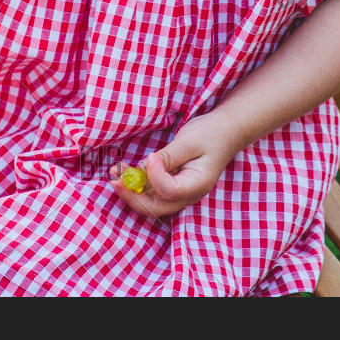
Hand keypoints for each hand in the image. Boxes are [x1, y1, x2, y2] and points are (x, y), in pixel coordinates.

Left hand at [110, 112, 244, 218]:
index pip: (169, 191)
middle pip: (156, 207)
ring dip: (131, 191)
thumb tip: (146, 166)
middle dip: (132, 195)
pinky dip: (137, 184)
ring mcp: (180, 193)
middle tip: (115, 179)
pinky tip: (125, 171)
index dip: (154, 177)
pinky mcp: (172, 186)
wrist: (225, 132)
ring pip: (151, 202)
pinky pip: (152, 192)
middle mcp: (188, 195)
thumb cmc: (210, 134)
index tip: (150, 156)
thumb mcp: (190, 141)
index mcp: (197, 185)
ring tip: (115, 173)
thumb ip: (168, 157)